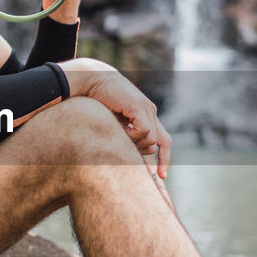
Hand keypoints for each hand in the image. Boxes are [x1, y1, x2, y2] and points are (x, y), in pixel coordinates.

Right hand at [58, 57, 171, 177]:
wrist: (92, 79)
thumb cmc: (98, 100)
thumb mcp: (115, 122)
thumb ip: (125, 134)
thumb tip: (129, 155)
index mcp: (146, 114)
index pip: (163, 140)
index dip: (164, 158)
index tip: (162, 176)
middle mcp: (150, 111)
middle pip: (161, 142)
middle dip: (145, 152)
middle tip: (128, 152)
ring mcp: (147, 109)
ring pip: (150, 140)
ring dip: (133, 142)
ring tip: (117, 133)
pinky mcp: (139, 108)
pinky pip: (144, 132)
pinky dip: (132, 136)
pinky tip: (118, 129)